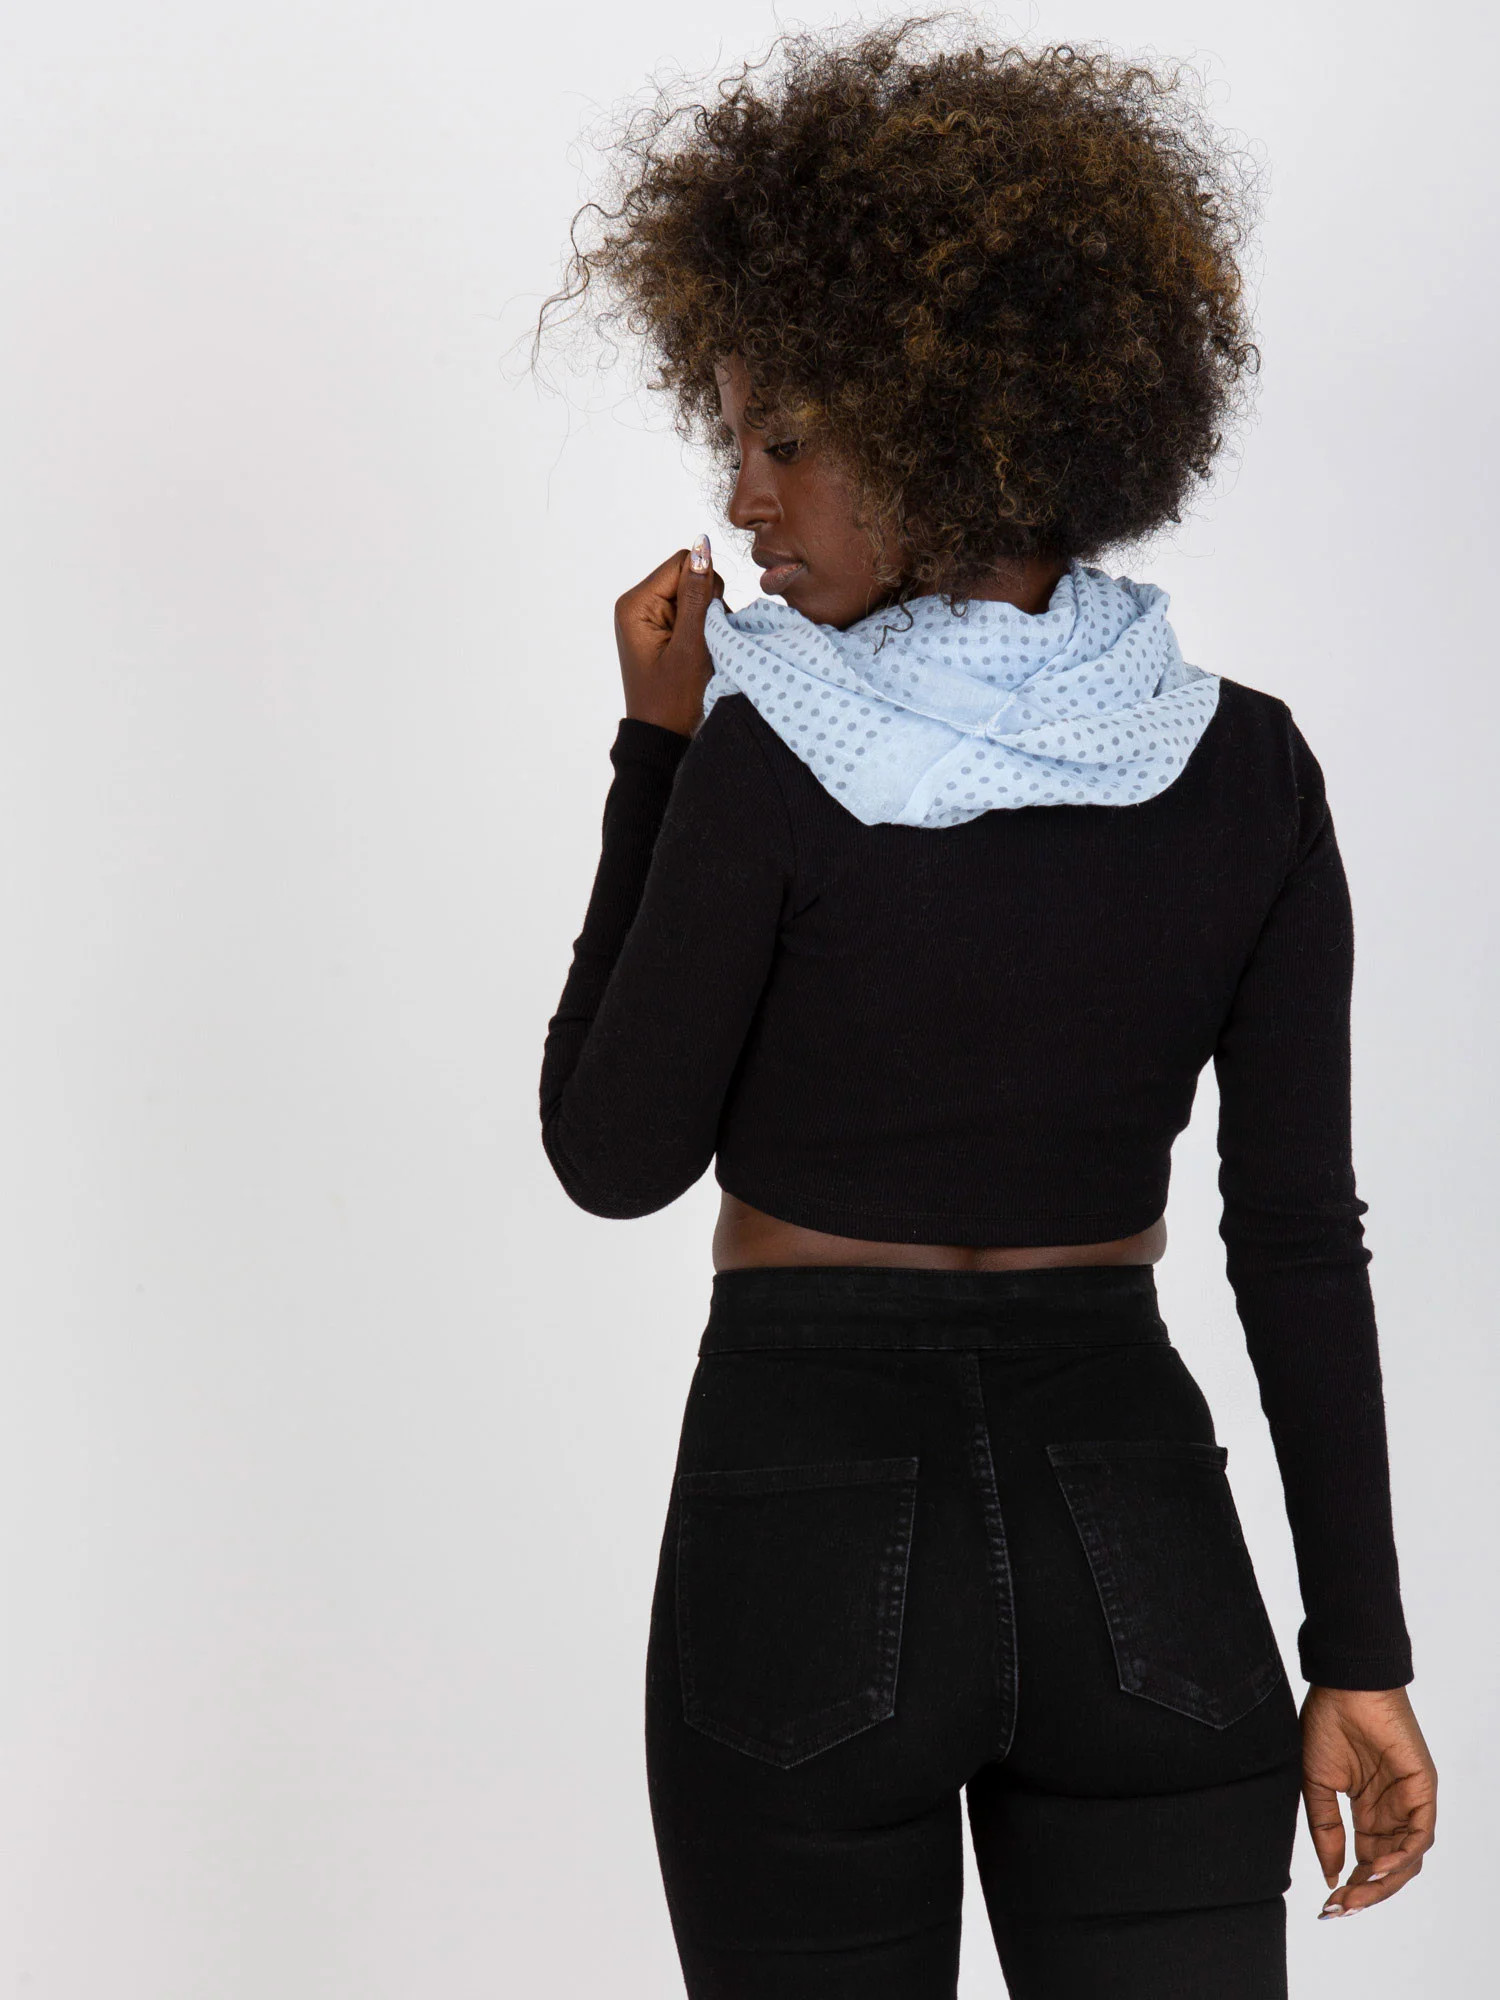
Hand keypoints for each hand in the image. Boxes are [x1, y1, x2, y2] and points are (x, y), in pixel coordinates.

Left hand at [614, 534, 725, 738]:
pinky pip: (692, 610)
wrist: (664, 738)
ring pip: (695, 592)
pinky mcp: (661, 627)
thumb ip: (698, 595)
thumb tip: (703, 545)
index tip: (702, 626)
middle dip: (706, 603)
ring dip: (707, 618)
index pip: (683, 562)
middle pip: (689, 574)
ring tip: (698, 652)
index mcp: (636, 604)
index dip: (705, 588)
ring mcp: (649, 616)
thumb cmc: (674, 700)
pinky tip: (696, 652)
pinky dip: (702, 628)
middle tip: (699, 643)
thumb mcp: (691, 647)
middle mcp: (638, 603)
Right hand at [1301, 1683, 1436, 1918]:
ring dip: (1384, 1880)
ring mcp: (1410, 1800)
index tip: (1330, 1904)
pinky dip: (1401, 1855)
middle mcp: (1391, 1810)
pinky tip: (1376, 1866)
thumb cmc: (1326, 1722)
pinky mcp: (1423, 1789)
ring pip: (1408, 1857)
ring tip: (1357, 1891)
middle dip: (1367, 1891)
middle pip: (1389, 1866)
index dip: (1352, 1885)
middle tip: (1342, 1907)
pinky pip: (1420, 1834)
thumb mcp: (1316, 1784)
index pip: (1366, 1859)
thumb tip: (1333, 1875)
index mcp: (1367, 1809)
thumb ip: (1326, 1830)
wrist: (1342, 1686)